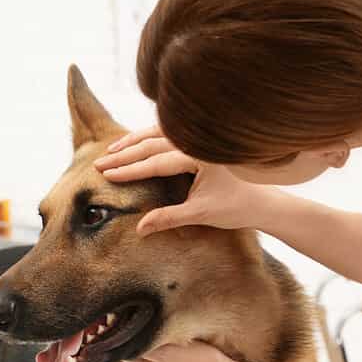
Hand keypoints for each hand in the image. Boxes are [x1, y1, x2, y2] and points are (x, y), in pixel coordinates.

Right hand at [94, 125, 269, 236]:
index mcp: (200, 154)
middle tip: (98, 163)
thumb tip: (139, 229)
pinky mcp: (200, 141)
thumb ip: (169, 218)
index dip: (129, 169)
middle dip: (124, 154)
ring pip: (159, 132)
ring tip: (111, 150)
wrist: (263, 200)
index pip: (156, 161)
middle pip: (153, 142)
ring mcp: (200, 138)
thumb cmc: (236, 207)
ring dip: (134, 141)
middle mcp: (199, 141)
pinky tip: (135, 142)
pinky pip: (169, 133)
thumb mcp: (201, 214)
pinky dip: (149, 137)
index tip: (105, 174)